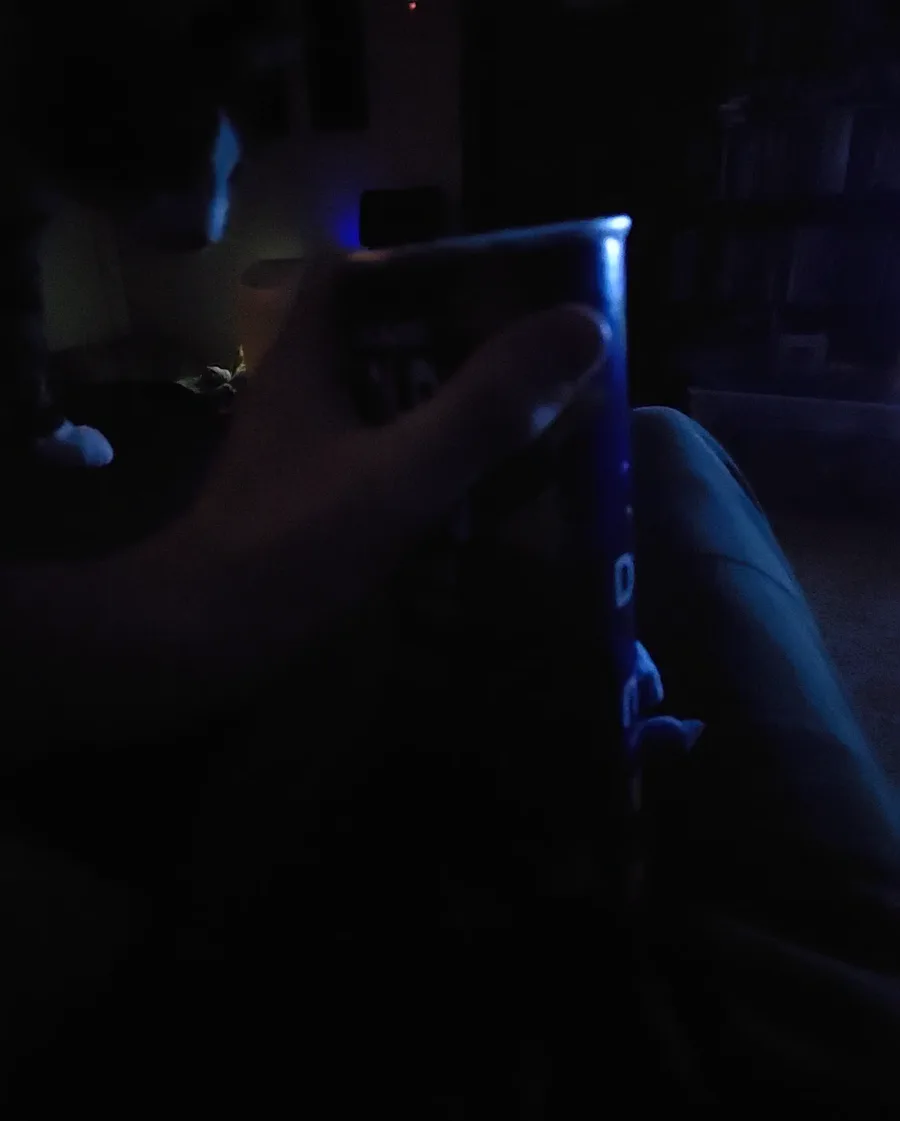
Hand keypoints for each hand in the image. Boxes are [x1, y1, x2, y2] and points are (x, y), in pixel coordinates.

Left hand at [194, 255, 605, 636]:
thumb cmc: (291, 549)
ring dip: (447, 417)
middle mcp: (300, 399)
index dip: (420, 265)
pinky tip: (475, 504)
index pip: (352, 272)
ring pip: (383, 413)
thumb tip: (583, 327)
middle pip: (380, 343)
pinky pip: (379, 471)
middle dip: (456, 350)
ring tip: (524, 430)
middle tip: (533, 368)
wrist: (196, 648)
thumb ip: (485, 408)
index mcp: (307, 361)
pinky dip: (426, 476)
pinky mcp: (306, 512)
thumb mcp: (399, 474)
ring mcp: (300, 459)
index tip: (494, 288)